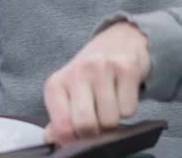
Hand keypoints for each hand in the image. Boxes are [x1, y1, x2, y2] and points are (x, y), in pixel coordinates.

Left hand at [43, 21, 150, 142]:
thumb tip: (52, 138)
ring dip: (113, 121)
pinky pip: (129, 110)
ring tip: (110, 106)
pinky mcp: (127, 68)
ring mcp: (102, 67)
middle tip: (98, 125)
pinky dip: (128, 110)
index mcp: (56, 84)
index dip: (74, 140)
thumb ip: (60, 118)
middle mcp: (77, 72)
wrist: (119, 41)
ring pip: (110, 120)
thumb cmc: (90, 75)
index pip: (62, 127)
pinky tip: (122, 95)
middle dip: (95, 134)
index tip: (80, 136)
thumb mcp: (68, 94)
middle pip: (86, 125)